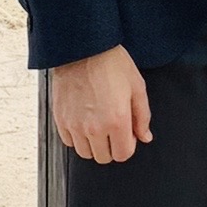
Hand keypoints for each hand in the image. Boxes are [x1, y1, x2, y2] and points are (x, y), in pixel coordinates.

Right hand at [50, 44, 151, 164]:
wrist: (83, 49)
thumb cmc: (110, 63)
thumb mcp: (137, 86)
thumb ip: (143, 116)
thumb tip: (144, 136)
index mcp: (116, 120)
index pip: (122, 155)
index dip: (128, 145)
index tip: (127, 134)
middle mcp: (94, 127)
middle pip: (104, 157)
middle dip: (112, 146)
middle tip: (114, 129)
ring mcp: (75, 125)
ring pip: (85, 153)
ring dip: (94, 144)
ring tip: (99, 125)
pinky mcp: (61, 120)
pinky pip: (69, 142)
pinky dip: (77, 137)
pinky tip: (84, 121)